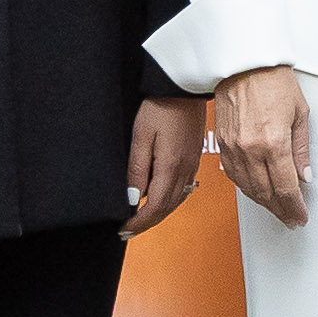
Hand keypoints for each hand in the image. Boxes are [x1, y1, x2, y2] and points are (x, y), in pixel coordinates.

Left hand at [125, 96, 206, 238]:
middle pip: (167, 208)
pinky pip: (183, 188)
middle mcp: (185, 170)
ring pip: (176, 201)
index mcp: (171, 167)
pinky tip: (160, 199)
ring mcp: (192, 164)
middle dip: (147, 223)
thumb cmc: (161, 104)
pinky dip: (169, 201)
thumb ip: (137, 169)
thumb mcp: (141, 135)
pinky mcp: (193, 157)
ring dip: (158, 214)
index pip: (155, 207)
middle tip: (128, 231)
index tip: (124, 229)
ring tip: (140, 220)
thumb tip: (134, 197)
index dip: (139, 222)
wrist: (183, 86)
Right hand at [213, 65, 312, 226]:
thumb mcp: (299, 113)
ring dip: (263, 202)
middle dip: (280, 210)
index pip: (286, 187)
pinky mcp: (221, 143)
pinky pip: (233, 175)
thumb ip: (301, 149)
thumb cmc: (272, 80)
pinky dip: (246, 187)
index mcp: (273, 142)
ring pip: (248, 188)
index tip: (300, 216)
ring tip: (276, 209)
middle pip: (266, 193)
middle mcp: (250, 149)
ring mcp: (233, 147)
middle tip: (290, 218)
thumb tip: (304, 176)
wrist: (244, 63)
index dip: (295, 207)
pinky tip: (256, 191)